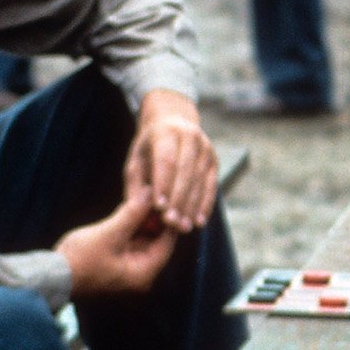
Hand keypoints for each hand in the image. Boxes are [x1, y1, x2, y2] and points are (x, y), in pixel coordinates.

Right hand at [57, 187, 178, 298]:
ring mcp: (128, 266)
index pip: (168, 242)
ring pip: (144, 236)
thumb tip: (151, 193)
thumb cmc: (79, 260)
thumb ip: (132, 213)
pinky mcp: (116, 259)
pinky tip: (135, 202)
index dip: (170, 217)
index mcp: (144, 272)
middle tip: (160, 190)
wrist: (50, 276)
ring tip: (148, 192)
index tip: (171, 195)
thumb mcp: (109, 234)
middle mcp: (140, 272)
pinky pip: (131, 237)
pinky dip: (132, 222)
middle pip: (157, 239)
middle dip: (157, 214)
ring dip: (144, 216)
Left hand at [123, 89, 218, 233]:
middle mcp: (190, 137)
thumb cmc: (149, 147)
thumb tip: (137, 209)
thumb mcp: (136, 160)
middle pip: (185, 171)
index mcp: (166, 132)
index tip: (158, 208)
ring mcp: (205, 149)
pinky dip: (205, 205)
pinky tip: (199, 222)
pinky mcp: (214, 161)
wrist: (173, 122)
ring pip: (199, 180)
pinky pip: (211, 186)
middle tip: (170, 222)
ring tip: (182, 227)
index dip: (164, 184)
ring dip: (191, 206)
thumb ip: (135, 185)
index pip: (167, 160)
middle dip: (178, 199)